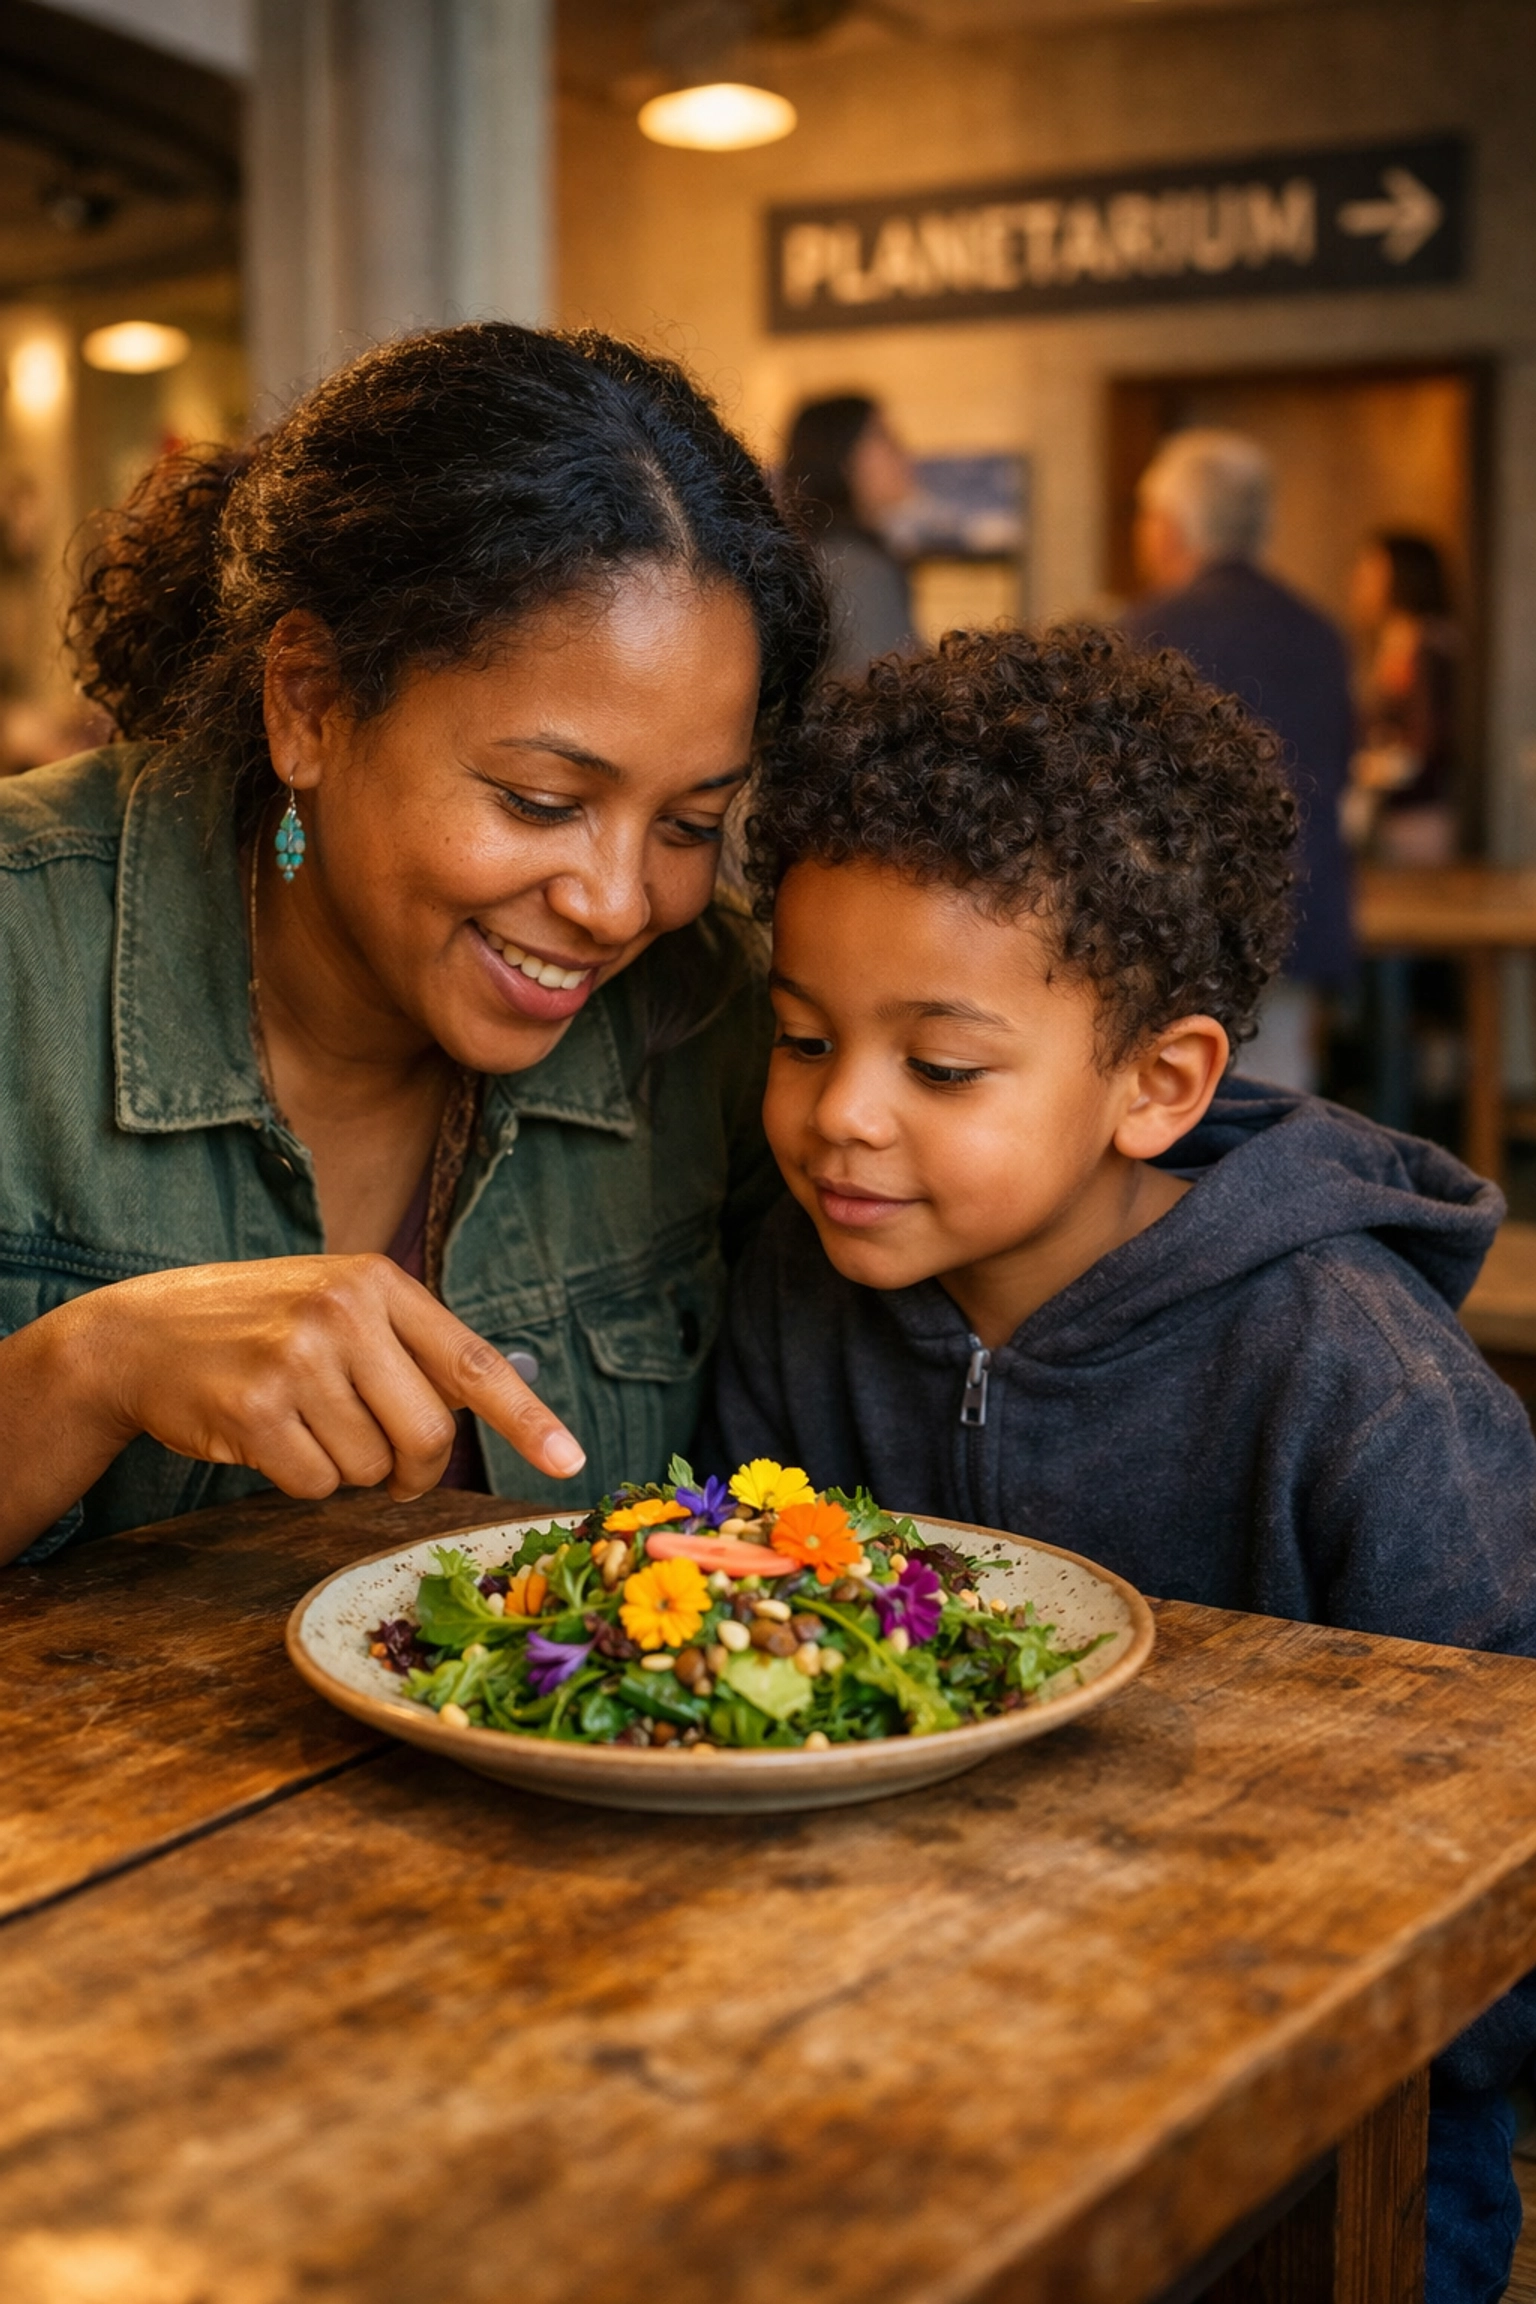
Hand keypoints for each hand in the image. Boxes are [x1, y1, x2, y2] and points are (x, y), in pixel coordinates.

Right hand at [86, 1255, 584, 1499]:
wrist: (142, 1334)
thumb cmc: (259, 1328)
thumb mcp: (339, 1306)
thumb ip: (409, 1348)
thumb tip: (489, 1408)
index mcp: (379, 1282)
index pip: (473, 1361)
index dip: (527, 1419)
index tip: (571, 1462)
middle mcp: (344, 1311)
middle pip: (429, 1435)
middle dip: (414, 1470)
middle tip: (387, 1469)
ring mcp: (298, 1358)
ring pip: (370, 1466)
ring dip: (344, 1467)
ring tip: (301, 1422)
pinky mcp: (254, 1409)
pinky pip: (316, 1485)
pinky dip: (298, 1479)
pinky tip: (267, 1437)